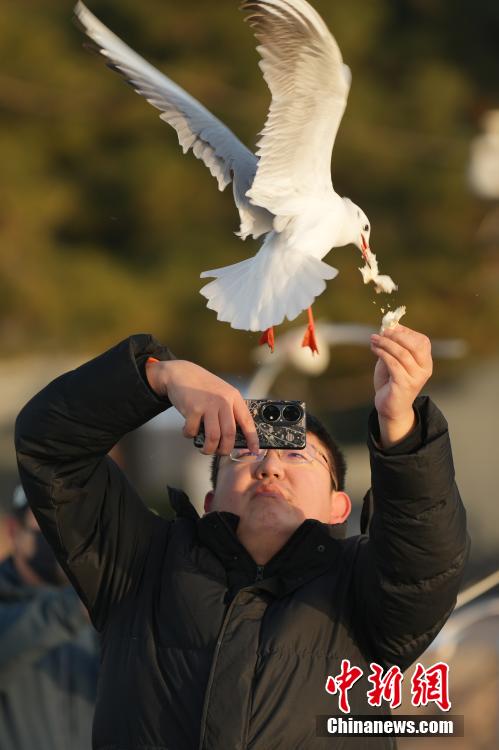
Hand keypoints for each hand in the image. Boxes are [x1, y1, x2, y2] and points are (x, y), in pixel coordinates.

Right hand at [145, 360, 258, 454]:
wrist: (181, 373)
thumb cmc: (202, 385)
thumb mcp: (222, 392)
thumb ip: (229, 408)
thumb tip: (234, 434)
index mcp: (233, 397)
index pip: (247, 421)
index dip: (252, 438)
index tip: (254, 450)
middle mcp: (223, 401)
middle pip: (230, 433)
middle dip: (226, 449)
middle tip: (221, 453)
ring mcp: (208, 405)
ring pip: (213, 437)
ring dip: (209, 449)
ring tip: (206, 449)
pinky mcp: (193, 409)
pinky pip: (193, 431)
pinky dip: (190, 435)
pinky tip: (188, 431)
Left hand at [370, 325, 432, 447]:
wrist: (390, 407)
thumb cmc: (391, 381)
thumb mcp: (393, 359)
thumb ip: (394, 345)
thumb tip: (390, 325)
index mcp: (425, 361)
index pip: (422, 341)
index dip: (405, 332)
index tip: (388, 327)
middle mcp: (425, 369)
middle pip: (415, 345)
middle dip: (396, 336)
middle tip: (381, 332)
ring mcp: (416, 378)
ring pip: (402, 353)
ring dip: (385, 343)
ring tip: (373, 339)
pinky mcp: (405, 385)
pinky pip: (394, 364)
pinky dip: (383, 353)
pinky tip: (374, 349)